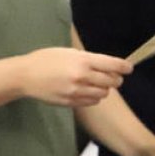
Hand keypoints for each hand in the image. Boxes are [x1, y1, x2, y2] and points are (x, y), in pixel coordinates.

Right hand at [18, 48, 132, 106]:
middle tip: (113, 77)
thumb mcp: (69, 52)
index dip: (124, 67)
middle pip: (112, 81)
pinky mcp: (71, 102)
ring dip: (104, 89)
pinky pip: (92, 102)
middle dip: (115, 79)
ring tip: (97, 84)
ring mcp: (76, 91)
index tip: (129, 68)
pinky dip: (94, 98)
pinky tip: (87, 91)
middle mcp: (82, 77)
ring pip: (103, 94)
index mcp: (83, 61)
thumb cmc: (47, 59)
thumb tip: (108, 65)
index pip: (113, 65)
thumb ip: (89, 59)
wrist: (26, 76)